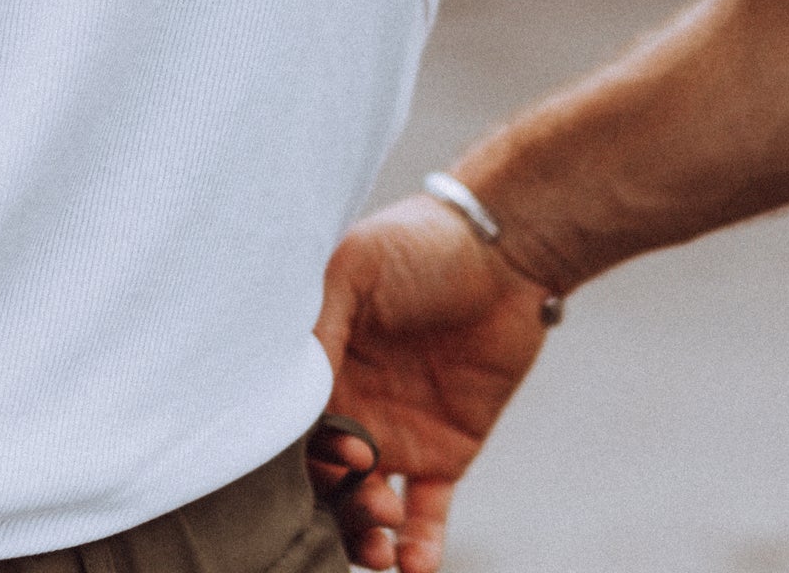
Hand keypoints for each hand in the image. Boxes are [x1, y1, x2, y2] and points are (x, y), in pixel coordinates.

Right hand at [311, 194, 555, 572]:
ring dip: (366, 534)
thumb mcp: (354, 270)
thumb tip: (283, 389)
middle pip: (320, 477)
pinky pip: (428, 516)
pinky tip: (416, 569)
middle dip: (334, 502)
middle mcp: (347, 405)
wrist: (505, 253)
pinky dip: (419, 552)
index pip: (289, 427)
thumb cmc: (418, 247)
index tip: (341, 454)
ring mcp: (394, 433)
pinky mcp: (446, 453)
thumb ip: (316, 325)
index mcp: (316, 363)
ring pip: (364, 506)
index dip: (303, 453)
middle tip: (371, 500)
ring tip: (387, 534)